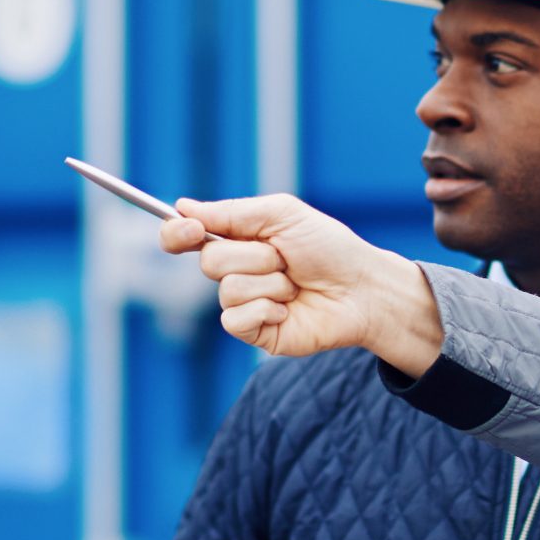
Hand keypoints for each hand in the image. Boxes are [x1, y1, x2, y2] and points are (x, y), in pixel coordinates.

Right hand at [158, 195, 444, 375]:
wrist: (362, 288)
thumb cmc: (329, 248)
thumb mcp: (281, 214)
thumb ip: (230, 213)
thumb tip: (182, 207)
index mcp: (237, 239)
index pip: (186, 237)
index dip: (177, 233)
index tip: (188, 229)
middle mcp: (236, 272)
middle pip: (210, 261)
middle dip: (253, 256)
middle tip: (285, 258)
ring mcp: (244, 303)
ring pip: (227, 290)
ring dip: (269, 282)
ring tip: (295, 285)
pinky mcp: (255, 332)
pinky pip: (235, 320)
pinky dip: (266, 309)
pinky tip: (289, 309)